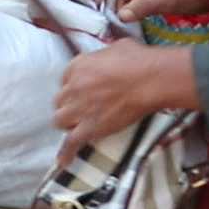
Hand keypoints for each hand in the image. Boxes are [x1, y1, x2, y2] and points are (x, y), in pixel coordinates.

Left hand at [53, 41, 196, 166]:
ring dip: (68, 123)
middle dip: (69, 105)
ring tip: (77, 127)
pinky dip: (66, 152)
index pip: (65, 80)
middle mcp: (72, 88)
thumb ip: (104, 56)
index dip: (74, 86)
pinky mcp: (91, 128)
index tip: (83, 90)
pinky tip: (63, 161)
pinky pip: (71, 142)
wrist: (149, 80)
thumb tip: (109, 57)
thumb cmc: (138, 60)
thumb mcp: (115, 47)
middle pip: (60, 101)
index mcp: (77, 66)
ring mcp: (79, 109)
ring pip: (60, 121)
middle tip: (82, 108)